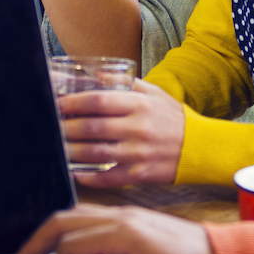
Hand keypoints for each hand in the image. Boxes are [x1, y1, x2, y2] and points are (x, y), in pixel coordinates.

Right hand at [4, 204, 216, 253]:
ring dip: (50, 236)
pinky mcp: (135, 223)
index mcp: (123, 231)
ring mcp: (128, 217)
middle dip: (34, 244)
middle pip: (63, 221)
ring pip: (76, 217)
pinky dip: (70, 233)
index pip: (69, 247)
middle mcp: (122, 217)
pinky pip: (91, 220)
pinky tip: (67, 250)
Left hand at [60, 80, 185, 186]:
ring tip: (57, 147)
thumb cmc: (174, 118)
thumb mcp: (154, 93)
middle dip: (67, 127)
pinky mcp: (140, 174)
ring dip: (71, 151)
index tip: (58, 103)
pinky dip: (90, 177)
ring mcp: (138, 153)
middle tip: (51, 125)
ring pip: (96, 153)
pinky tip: (76, 172)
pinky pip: (109, 178)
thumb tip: (96, 75)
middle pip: (92, 127)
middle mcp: (138, 128)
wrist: (201, 148)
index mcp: (140, 105)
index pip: (99, 101)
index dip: (74, 102)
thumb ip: (125, 83)